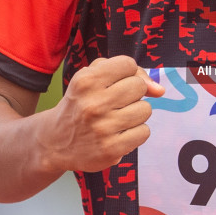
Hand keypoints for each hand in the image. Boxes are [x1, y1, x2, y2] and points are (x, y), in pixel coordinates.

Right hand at [37, 56, 164, 173]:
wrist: (55, 141)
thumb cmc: (81, 103)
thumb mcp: (92, 78)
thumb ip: (127, 72)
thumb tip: (159, 90)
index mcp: (86, 81)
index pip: (128, 64)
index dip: (127, 73)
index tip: (115, 82)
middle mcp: (94, 104)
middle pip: (139, 87)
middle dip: (133, 93)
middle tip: (117, 102)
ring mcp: (103, 129)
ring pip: (146, 110)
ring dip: (136, 113)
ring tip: (118, 118)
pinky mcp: (111, 150)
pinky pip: (144, 132)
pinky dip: (135, 132)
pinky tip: (119, 133)